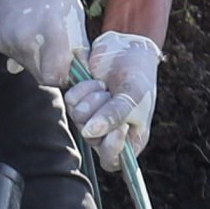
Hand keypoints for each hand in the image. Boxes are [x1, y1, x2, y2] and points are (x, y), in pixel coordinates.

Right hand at [0, 0, 89, 87]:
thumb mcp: (72, 12)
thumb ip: (76, 45)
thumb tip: (78, 73)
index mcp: (51, 32)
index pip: (55, 78)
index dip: (63, 76)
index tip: (68, 66)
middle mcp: (25, 40)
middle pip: (39, 76)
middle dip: (48, 66)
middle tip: (54, 44)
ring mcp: (5, 40)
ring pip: (23, 66)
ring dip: (32, 55)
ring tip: (36, 28)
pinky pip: (8, 54)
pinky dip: (15, 48)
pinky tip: (21, 31)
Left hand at [69, 30, 159, 172]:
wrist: (128, 48)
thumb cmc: (138, 76)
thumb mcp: (132, 96)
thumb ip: (115, 115)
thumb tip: (89, 133)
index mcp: (130, 139)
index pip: (113, 160)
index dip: (112, 147)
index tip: (119, 127)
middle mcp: (109, 133)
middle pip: (92, 139)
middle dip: (100, 115)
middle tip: (111, 96)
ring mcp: (92, 117)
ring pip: (79, 119)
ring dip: (92, 99)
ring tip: (105, 86)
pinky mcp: (80, 101)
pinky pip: (71, 102)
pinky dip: (82, 89)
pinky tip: (95, 81)